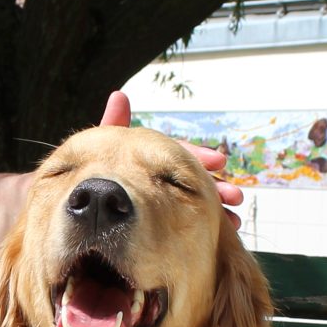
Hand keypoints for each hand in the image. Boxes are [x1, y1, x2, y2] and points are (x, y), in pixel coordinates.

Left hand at [99, 91, 244, 227]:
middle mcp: (166, 176)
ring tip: (234, 221)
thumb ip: (115, 126)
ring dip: (219, 208)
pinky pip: (195, 220)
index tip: (218, 162)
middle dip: (217, 187)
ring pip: (200, 202)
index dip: (200, 157)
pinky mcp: (173, 217)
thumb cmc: (97, 174)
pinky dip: (211, 223)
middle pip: (197, 180)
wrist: (91, 208)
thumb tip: (119, 95)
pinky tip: (226, 231)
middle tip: (234, 196)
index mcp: (155, 157)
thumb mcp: (105, 151)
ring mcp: (171, 198)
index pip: (182, 154)